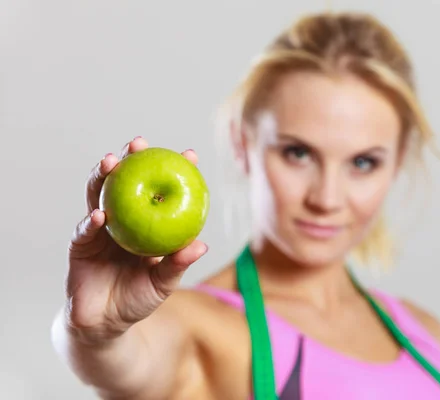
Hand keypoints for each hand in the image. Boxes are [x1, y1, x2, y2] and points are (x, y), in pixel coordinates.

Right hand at [64, 137, 207, 343]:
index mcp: (145, 224)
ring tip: (110, 162)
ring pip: (99, 196)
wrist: (105, 323)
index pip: (160, 191)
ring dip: (103, 178)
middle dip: (131, 159)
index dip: (173, 171)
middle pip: (126, 182)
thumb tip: (201, 244)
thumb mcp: (163, 283)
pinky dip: (91, 221)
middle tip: (139, 143)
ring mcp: (99, 229)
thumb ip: (178, 264)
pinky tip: (100, 215)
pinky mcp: (80, 245)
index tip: (189, 154)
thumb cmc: (138, 299)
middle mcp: (123, 220)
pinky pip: (84, 230)